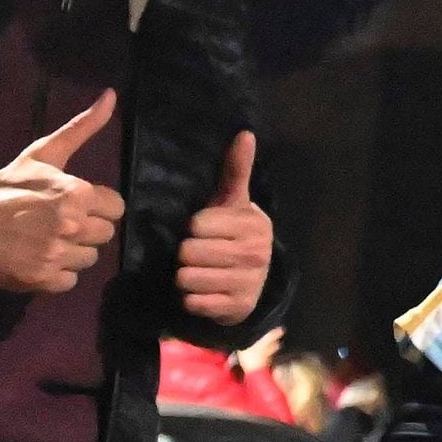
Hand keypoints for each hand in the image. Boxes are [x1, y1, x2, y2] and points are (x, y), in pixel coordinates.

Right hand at [0, 89, 123, 295]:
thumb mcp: (43, 153)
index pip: (116, 208)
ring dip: (72, 253)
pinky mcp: (42, 280)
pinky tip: (39, 259)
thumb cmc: (7, 187)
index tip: (76, 204)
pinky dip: (57, 274)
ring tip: (47, 240)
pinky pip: (70, 281)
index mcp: (78, 194)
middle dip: (86, 229)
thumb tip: (112, 95)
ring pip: (89, 260)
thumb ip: (82, 128)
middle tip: (58, 223)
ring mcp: (57, 255)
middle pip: (104, 235)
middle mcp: (72, 226)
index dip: (98, 206)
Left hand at [179, 131, 275, 322]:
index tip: (204, 231)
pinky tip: (202, 292)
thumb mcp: (236, 204)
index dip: (194, 228)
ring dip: (186, 277)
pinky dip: (191, 299)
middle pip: (189, 252)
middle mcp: (255, 254)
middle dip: (187, 254)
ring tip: (198, 272)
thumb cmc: (235, 235)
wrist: (254, 283)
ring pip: (187, 277)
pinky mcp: (236, 309)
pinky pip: (193, 302)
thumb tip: (245, 133)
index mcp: (253, 225)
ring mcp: (247, 283)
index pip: (197, 224)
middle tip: (199, 254)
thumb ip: (236, 170)